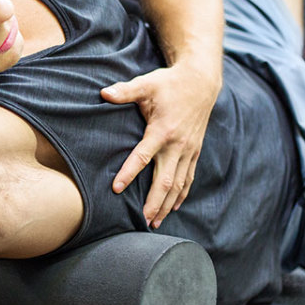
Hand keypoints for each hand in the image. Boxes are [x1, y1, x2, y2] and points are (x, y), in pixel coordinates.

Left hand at [101, 63, 219, 227]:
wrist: (201, 82)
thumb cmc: (169, 83)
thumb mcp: (146, 83)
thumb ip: (125, 91)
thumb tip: (103, 93)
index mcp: (163, 131)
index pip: (143, 157)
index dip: (129, 173)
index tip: (116, 189)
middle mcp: (178, 145)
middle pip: (166, 181)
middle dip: (154, 203)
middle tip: (142, 221)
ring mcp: (189, 150)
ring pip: (179, 184)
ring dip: (167, 204)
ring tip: (155, 222)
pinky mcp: (195, 151)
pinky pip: (189, 178)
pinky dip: (181, 195)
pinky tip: (173, 207)